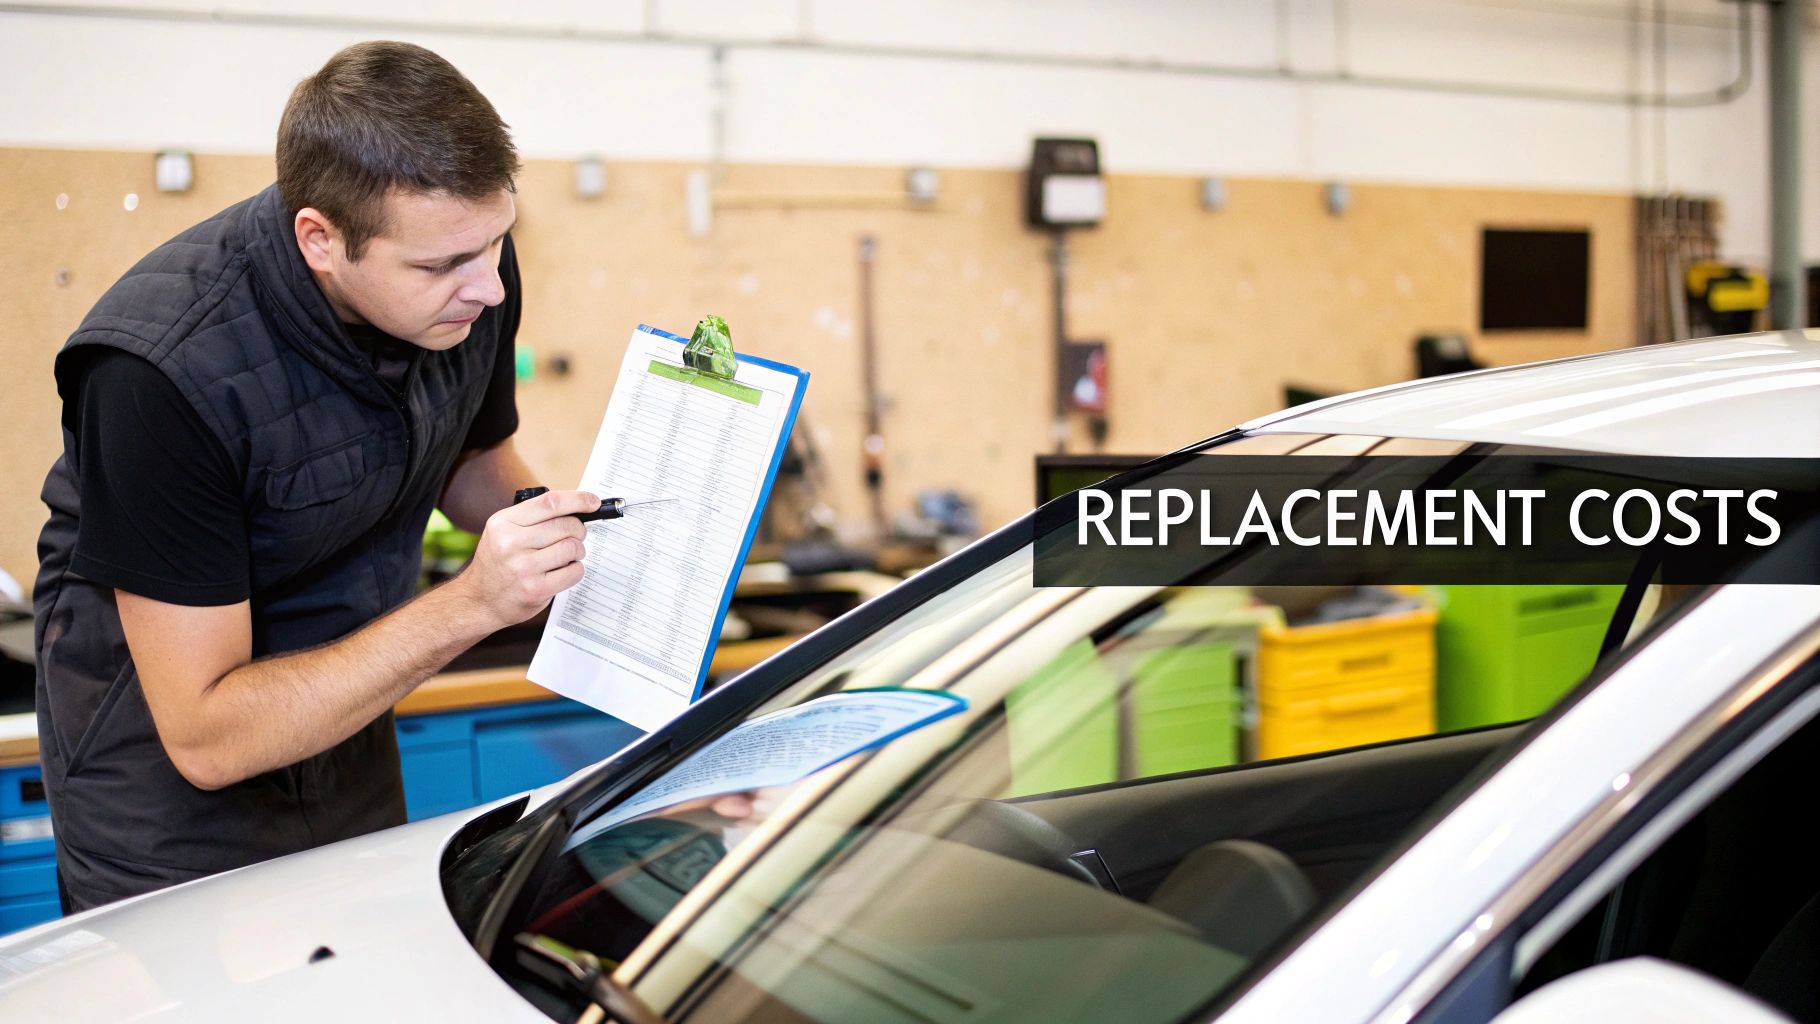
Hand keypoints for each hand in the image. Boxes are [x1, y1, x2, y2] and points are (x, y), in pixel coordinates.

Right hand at [455, 489, 599, 629]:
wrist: (479, 599)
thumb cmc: (498, 562)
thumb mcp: (504, 531)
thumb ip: (534, 518)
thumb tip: (575, 507)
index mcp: (503, 522)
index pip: (550, 503)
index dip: (578, 500)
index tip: (592, 502)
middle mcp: (510, 542)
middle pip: (566, 525)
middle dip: (579, 530)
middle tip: (575, 536)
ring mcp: (523, 567)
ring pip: (572, 548)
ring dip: (577, 551)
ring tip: (567, 556)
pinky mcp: (536, 589)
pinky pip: (573, 572)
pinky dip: (575, 570)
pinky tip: (563, 571)